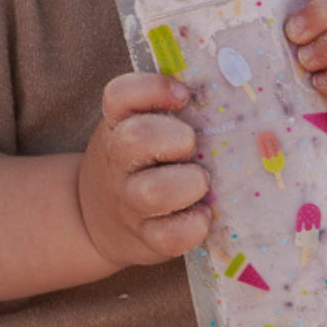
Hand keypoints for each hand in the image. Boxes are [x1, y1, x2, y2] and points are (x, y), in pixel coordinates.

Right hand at [78, 73, 210, 270]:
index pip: (120, 94)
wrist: (96, 220)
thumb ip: (168, 109)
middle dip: (176, 138)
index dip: (153, 89)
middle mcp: (116, 162)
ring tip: (201, 183)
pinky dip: (193, 225)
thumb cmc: (137, 164)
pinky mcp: (145, 238)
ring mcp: (128, 202)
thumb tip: (230, 88)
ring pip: (152, 192)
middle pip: (136, 139)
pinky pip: (169, 236)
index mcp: (116, 126)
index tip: (183, 97)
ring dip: (187, 184)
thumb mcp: (135, 129)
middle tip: (191, 147)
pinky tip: (203, 215)